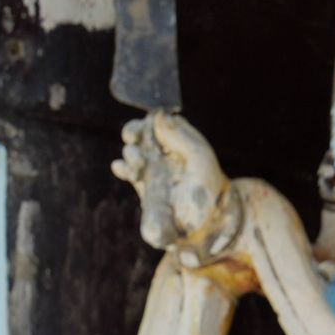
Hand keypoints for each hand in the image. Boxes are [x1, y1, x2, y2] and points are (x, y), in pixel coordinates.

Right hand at [111, 112, 233, 256]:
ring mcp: (149, 168)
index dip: (148, 120)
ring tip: (139, 162)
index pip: (154, 123)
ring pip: (131, 153)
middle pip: (136, 134)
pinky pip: (126, 173)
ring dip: (130, 154)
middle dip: (132, 133)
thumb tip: (159, 115)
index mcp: (173, 141)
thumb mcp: (200, 156)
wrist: (212, 219)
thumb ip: (181, 136)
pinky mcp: (142, 186)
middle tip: (134, 138)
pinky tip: (123, 168)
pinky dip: (122, 168)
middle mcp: (158, 152)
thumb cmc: (208, 184)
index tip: (147, 124)